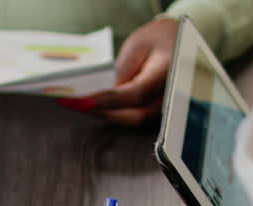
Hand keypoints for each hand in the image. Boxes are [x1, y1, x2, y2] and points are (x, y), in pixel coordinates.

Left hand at [59, 17, 175, 125]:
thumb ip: (121, 71)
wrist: (178, 42)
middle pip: (134, 114)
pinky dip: (114, 113)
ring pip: (133, 119)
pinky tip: (94, 106)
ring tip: (79, 104)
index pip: (135, 93)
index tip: (81, 101)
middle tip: (74, 104)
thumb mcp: (137, 46)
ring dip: (105, 114)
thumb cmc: (157, 39)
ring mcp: (165, 106)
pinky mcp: (157, 110)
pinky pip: (134, 116)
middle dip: (101, 112)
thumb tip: (100, 94)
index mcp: (168, 72)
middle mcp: (170, 94)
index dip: (106, 100)